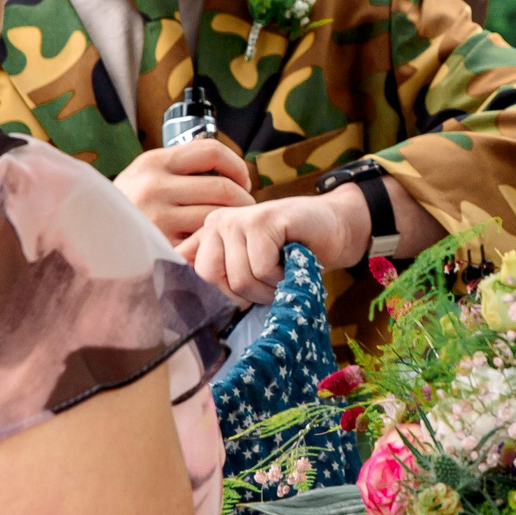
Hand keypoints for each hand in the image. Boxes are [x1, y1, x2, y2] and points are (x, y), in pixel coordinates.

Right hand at [113, 138, 253, 243]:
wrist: (94, 237)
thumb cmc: (129, 204)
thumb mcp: (145, 173)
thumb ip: (180, 164)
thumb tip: (225, 162)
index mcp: (153, 162)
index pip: (212, 151)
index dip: (237, 166)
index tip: (243, 181)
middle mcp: (154, 187)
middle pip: (223, 188)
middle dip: (244, 200)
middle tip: (245, 209)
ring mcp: (157, 219)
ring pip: (217, 217)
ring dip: (232, 223)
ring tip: (231, 227)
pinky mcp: (161, 247)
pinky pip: (204, 242)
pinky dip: (214, 243)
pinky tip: (214, 244)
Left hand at [186, 191, 360, 303]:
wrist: (334, 228)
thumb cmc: (291, 254)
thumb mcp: (250, 267)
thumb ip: (219, 273)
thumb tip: (181, 296)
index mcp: (208, 234)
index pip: (194, 276)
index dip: (223, 294)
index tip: (246, 292)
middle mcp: (217, 222)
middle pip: (213, 279)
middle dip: (247, 293)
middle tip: (270, 281)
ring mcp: (239, 218)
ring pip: (240, 279)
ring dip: (269, 286)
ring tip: (284, 269)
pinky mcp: (263, 219)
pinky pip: (262, 269)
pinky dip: (282, 275)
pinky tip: (293, 258)